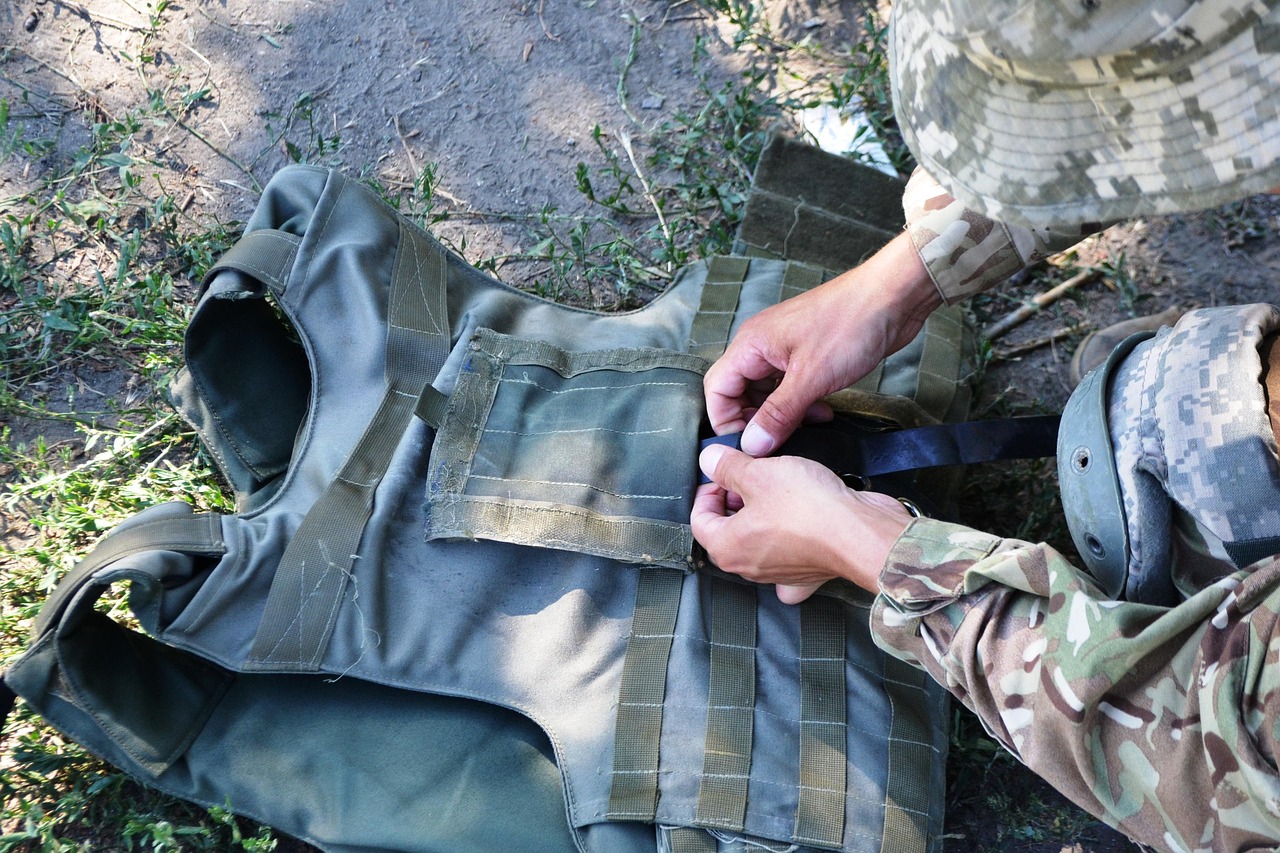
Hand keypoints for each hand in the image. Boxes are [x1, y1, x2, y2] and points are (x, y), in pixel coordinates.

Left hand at [690, 443, 912, 602]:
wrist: (862, 532)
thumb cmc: (809, 508)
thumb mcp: (759, 472)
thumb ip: (727, 466)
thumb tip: (709, 460)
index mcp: (728, 548)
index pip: (699, 519)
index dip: (708, 489)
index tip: (723, 472)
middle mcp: (750, 567)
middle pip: (728, 530)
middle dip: (734, 500)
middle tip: (750, 475)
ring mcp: (780, 572)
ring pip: (757, 541)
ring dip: (761, 515)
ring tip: (776, 488)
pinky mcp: (809, 569)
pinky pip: (790, 556)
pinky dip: (790, 544)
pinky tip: (796, 529)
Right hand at [703, 231, 939, 454]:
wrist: (892, 297)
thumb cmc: (850, 324)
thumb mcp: (811, 378)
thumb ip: (778, 414)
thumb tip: (752, 445)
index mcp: (751, 344)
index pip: (717, 388)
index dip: (726, 421)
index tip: (747, 446)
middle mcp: (761, 345)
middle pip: (739, 391)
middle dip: (755, 420)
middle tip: (778, 441)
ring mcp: (784, 349)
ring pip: (766, 392)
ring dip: (781, 414)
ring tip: (806, 426)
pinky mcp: (807, 354)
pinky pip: (790, 386)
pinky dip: (800, 404)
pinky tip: (821, 412)